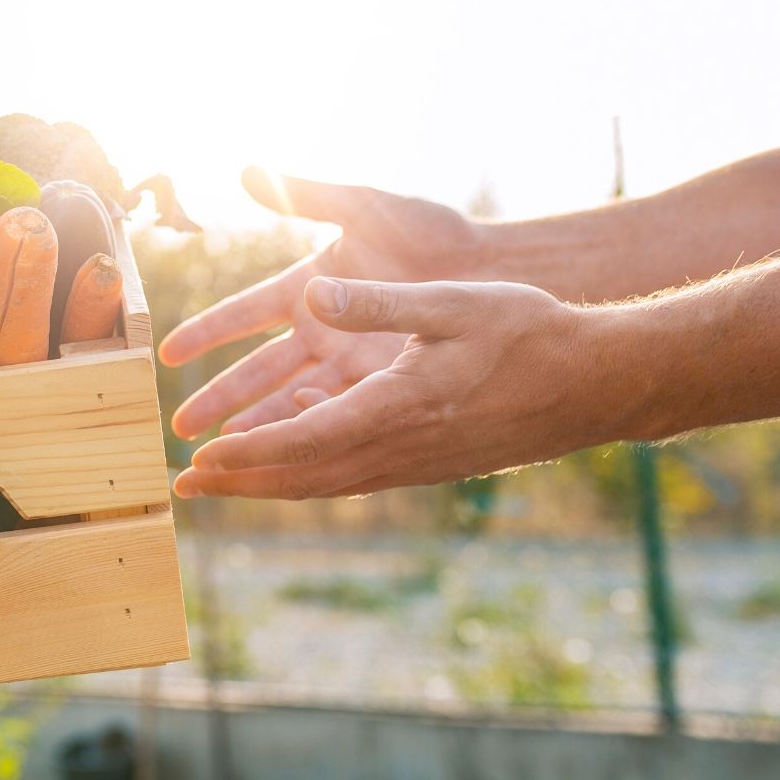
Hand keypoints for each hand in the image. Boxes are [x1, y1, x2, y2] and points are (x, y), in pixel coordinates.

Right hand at [159, 169, 486, 438]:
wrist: (500, 266)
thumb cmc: (432, 229)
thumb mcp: (365, 206)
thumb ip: (308, 194)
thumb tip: (247, 170)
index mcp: (310, 286)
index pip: (243, 315)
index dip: (206, 333)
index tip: (169, 355)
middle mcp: (323, 328)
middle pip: (259, 371)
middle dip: (219, 400)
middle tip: (180, 429)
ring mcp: (351, 359)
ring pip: (292, 400)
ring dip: (257, 427)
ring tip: (221, 456)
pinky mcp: (382, 383)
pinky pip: (337, 414)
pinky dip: (308, 435)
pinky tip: (282, 461)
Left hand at [174, 277, 621, 499]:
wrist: (594, 384)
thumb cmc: (528, 333)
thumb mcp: (451, 303)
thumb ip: (377, 301)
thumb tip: (313, 291)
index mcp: (397, 406)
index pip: (303, 439)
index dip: (247, 451)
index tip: (201, 456)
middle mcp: (400, 446)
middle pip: (302, 475)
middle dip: (240, 483)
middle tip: (184, 488)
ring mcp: (415, 463)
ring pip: (326, 484)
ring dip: (268, 486)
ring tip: (221, 487)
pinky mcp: (428, 465)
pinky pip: (353, 479)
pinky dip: (308, 479)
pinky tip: (290, 470)